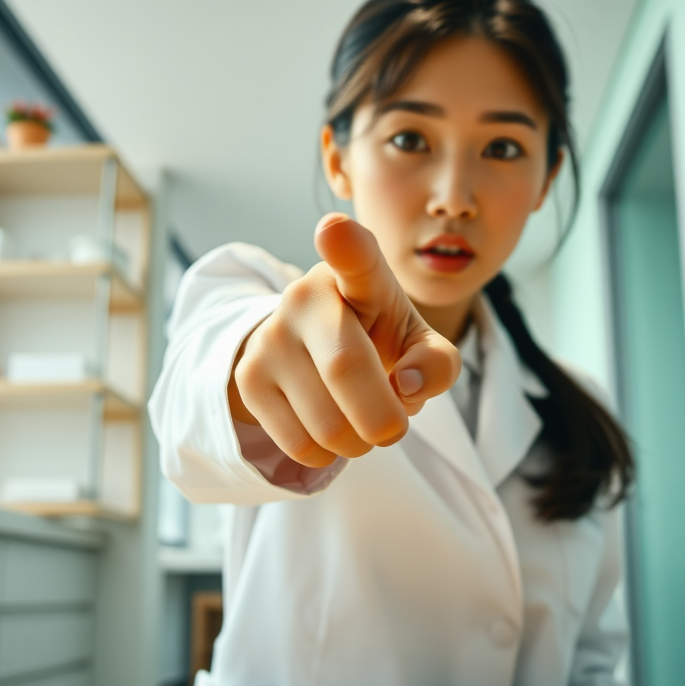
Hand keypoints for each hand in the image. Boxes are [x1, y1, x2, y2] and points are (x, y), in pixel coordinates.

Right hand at [228, 213, 461, 466]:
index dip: (345, 244)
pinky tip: (332, 428)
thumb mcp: (419, 343)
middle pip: (346, 369)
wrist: (313, 347)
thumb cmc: (379, 338)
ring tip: (361, 421)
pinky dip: (329, 454)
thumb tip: (406, 387)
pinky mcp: (248, 378)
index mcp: (358, 275)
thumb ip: (436, 362)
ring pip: (326, 423)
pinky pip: (300, 444)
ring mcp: (269, 337)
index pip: (353, 255)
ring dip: (359, 444)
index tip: (334, 231)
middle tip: (394, 427)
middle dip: (384, 420)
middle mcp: (305, 297)